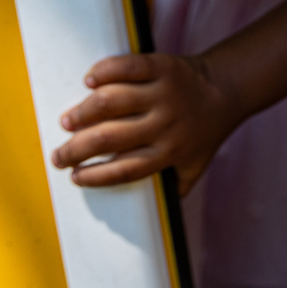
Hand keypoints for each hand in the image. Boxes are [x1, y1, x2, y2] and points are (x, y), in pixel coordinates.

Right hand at [51, 52, 237, 193]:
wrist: (227, 89)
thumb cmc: (204, 131)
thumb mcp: (195, 165)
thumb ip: (175, 188)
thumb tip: (157, 221)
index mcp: (169, 151)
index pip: (125, 169)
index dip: (96, 176)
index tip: (75, 177)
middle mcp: (165, 124)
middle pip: (109, 137)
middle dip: (76, 149)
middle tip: (59, 154)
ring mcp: (163, 93)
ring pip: (112, 101)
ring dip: (83, 112)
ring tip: (68, 121)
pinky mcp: (163, 66)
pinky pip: (128, 66)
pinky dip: (104, 71)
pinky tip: (89, 80)